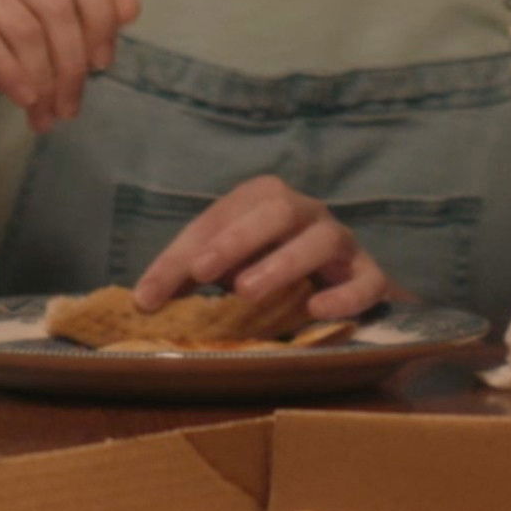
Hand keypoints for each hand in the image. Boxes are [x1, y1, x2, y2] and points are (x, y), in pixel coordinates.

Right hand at [0, 0, 139, 132]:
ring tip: (45, 116)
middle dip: (69, 64)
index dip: (100, 19)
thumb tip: (133, 4)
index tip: (102, 65)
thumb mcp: (49, 36)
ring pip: (21, 24)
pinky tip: (22, 101)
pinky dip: (8, 73)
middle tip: (70, 109)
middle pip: (55, 3)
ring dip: (40, 78)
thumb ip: (91, 16)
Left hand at [133, 176, 395, 320]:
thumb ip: (185, 274)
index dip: (184, 251)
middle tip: (203, 273)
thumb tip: (142, 301)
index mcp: (265, 199)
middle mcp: (306, 211)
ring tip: (247, 292)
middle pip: (278, 209)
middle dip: (237, 240)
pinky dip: (344, 296)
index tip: (152, 292)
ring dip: (283, 264)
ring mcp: (341, 241)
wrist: (338, 280)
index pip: (220, 216)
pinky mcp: (369, 275)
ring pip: (322, 240)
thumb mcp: (223, 265)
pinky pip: (366, 281)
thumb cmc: (267, 264)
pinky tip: (315, 311)